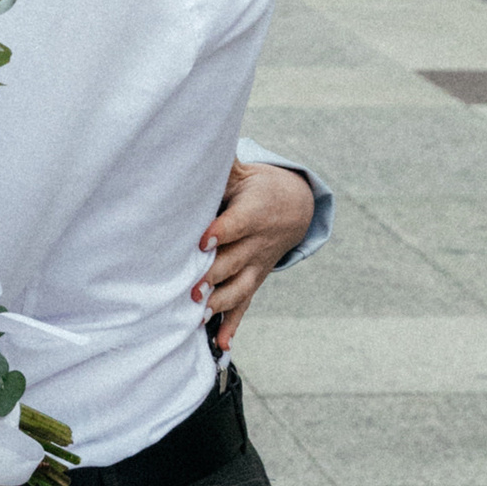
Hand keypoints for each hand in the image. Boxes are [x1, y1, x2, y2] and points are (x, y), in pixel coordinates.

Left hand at [192, 160, 314, 352]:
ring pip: (239, 288)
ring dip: (220, 303)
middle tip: (191, 288)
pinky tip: (221, 344)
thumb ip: (221, 165)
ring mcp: (256, 266)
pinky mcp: (254, 281)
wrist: (294, 208)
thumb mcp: (243, 172)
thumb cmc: (257, 187)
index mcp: (255, 213)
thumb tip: (192, 141)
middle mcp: (257, 244)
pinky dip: (233, 325)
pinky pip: (244, 305)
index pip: (237, 224)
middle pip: (234, 262)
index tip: (202, 240)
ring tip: (199, 314)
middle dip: (213, 276)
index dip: (221, 232)